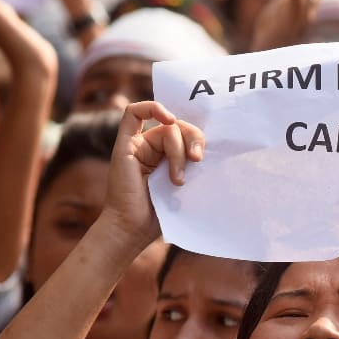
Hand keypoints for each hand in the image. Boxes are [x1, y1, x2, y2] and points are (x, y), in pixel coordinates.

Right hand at [102, 102, 204, 243]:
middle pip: (180, 127)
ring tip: (177, 180)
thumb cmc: (160, 215)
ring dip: (178, 151)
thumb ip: (194, 167)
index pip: (188, 133)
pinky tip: (168, 120)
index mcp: (168, 156)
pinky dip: (154, 108)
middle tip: (197, 160)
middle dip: (194, 139)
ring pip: (167, 129)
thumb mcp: (187, 187)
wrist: (133, 229)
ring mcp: (138, 145)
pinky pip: (134, 113)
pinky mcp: (125, 145)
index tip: (205, 156)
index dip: (200, 138)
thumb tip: (214, 153)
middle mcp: (153, 147)